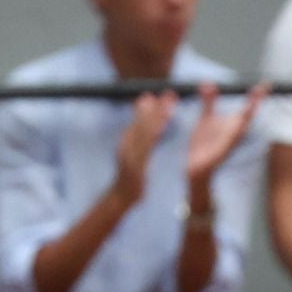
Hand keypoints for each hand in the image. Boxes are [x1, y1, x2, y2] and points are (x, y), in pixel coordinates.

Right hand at [112, 91, 177, 206]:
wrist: (121, 197)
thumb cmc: (131, 177)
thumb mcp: (134, 156)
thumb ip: (138, 142)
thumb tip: (143, 130)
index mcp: (128, 141)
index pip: (138, 120)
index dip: (148, 107)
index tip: (156, 94)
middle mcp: (127, 144)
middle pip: (142, 121)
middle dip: (157, 107)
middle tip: (170, 93)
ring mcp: (130, 153)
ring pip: (144, 131)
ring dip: (158, 116)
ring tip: (170, 105)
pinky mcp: (136, 164)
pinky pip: (146, 147)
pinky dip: (153, 135)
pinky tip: (162, 126)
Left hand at [186, 82, 268, 192]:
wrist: (196, 165)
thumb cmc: (204, 143)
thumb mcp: (205, 118)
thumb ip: (209, 101)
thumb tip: (208, 83)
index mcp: (234, 124)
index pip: (248, 108)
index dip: (256, 96)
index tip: (265, 85)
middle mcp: (237, 132)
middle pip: (249, 114)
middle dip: (257, 101)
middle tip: (264, 87)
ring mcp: (232, 141)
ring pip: (243, 124)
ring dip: (249, 112)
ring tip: (256, 98)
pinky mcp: (224, 149)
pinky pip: (230, 138)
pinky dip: (236, 130)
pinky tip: (240, 122)